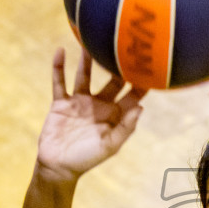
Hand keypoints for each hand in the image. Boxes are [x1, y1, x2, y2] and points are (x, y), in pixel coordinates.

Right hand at [36, 47, 146, 181]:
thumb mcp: (110, 145)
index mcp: (114, 115)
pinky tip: (60, 51)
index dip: (142, 81)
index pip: (132, 94)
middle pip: (112, 80)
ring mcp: (79, 102)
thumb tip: (141, 107)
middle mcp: (99, 104)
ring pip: (84, 75)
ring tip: (91, 41)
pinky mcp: (61, 102)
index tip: (150, 65)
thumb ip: (125, 128)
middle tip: (125, 44)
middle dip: (118, 65)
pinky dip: (59, 67)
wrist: (58, 166)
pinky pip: (60, 82)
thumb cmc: (87, 159)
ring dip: (87, 60)